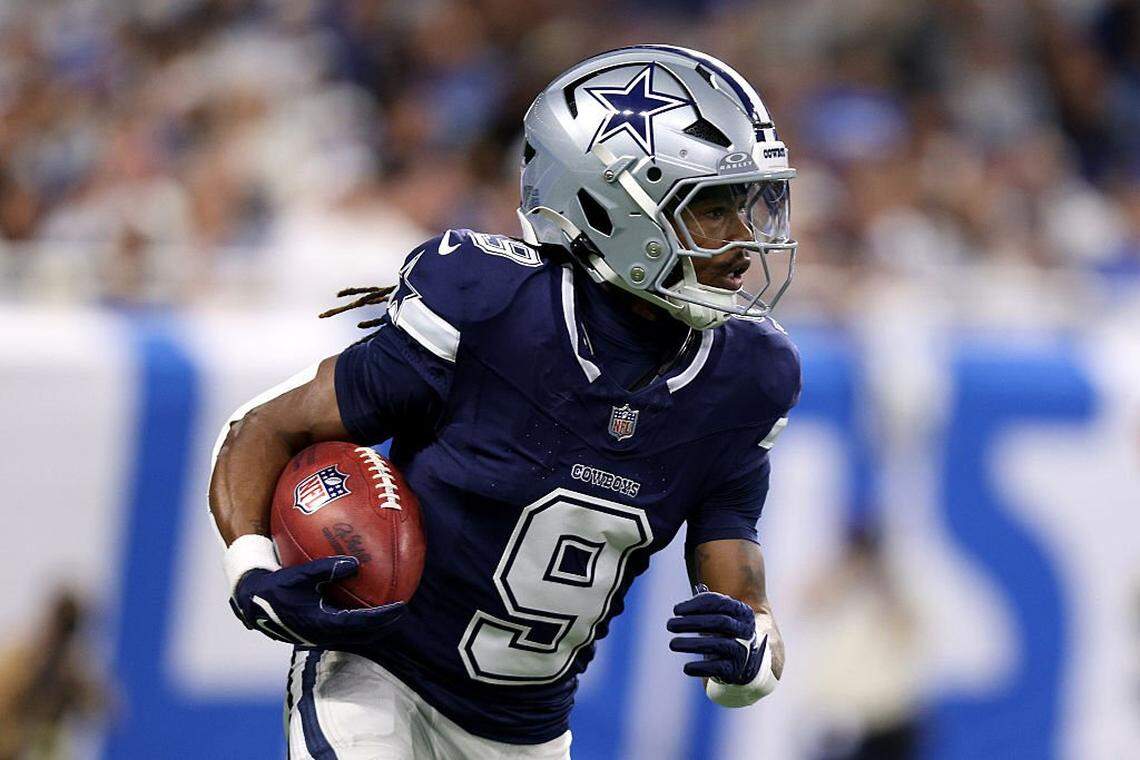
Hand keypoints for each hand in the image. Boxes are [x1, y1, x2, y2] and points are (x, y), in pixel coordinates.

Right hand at [229, 556, 404, 647]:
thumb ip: (325, 569)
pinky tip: (362, 607)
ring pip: (353, 637)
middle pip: (361, 635)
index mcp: (319, 623)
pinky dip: (357, 623)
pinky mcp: (313, 633)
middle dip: (383, 626)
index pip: (359, 623)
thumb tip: (355, 563)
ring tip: (388, 614)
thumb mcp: (298, 574)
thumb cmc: (274, 586)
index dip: (382, 618)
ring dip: (372, 628)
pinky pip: (342, 631)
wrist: (250, 601)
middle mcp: (321, 635)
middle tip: (401, 612)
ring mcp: (317, 637)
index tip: (401, 607)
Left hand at [667, 586, 771, 684]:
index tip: (676, 610)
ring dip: (692, 644)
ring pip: (719, 645)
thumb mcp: (719, 613)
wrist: (741, 662)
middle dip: (692, 622)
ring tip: (672, 644)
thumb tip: (698, 587)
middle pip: (719, 622)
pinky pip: (718, 668)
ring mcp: (742, 651)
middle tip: (669, 625)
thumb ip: (708, 601)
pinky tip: (686, 667)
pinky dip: (701, 668)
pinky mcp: (734, 670)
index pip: (720, 603)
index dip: (696, 604)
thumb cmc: (724, 631)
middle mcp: (746, 631)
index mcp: (743, 612)